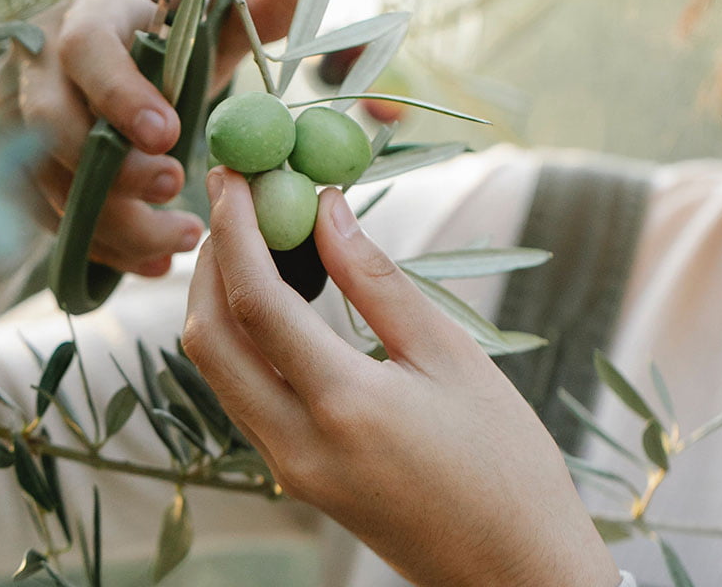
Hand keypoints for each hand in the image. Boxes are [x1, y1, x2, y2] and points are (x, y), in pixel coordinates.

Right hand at [12, 0, 307, 277]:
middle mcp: (40, 69)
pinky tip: (155, 263)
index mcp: (87, 18)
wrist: (110, 65)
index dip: (120, 95)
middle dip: (113, 168)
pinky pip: (52, 220)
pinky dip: (105, 248)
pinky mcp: (23, 173)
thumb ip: (255, 8)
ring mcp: (21, 125)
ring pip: (48, 183)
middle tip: (174, 187)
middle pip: (51, 125)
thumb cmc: (162, 44)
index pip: (84, 50)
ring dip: (115, 221)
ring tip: (183, 238)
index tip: (170, 134)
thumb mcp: (206, 25)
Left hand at [183, 168, 619, 586]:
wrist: (512, 574)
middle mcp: (296, 442)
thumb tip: (326, 210)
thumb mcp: (452, 359)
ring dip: (217, 298)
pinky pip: (239, 395)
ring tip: (249, 238)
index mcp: (343, 406)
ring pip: (216, 369)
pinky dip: (238, 339)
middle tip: (232, 201)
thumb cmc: (506, 463)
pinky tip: (269, 300)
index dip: (235, 230)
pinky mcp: (292, 476)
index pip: (256, 303)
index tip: (234, 175)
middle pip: (208, 337)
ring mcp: (286, 467)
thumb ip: (378, 281)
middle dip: (209, 260)